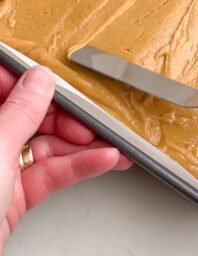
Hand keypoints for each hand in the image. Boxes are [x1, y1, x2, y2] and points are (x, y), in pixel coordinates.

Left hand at [0, 65, 131, 251]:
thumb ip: (21, 112)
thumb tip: (41, 80)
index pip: (3, 84)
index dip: (30, 80)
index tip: (57, 82)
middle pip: (31, 115)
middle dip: (66, 116)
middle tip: (90, 117)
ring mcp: (0, 170)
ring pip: (46, 145)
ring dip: (83, 144)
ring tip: (110, 140)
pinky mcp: (15, 195)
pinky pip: (51, 173)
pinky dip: (78, 167)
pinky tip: (102, 159)